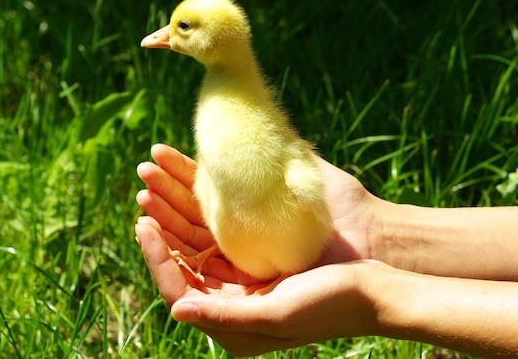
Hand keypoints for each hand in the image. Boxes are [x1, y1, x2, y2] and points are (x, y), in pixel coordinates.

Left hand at [135, 144, 380, 353]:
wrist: (373, 289)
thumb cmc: (329, 305)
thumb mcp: (276, 313)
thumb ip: (225, 316)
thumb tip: (175, 311)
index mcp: (232, 328)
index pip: (179, 292)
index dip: (157, 259)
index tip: (145, 225)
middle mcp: (231, 306)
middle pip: (184, 265)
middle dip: (162, 231)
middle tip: (144, 200)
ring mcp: (242, 282)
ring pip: (198, 247)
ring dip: (177, 217)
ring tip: (155, 189)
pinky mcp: (256, 260)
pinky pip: (220, 235)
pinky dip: (203, 213)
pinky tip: (190, 190)